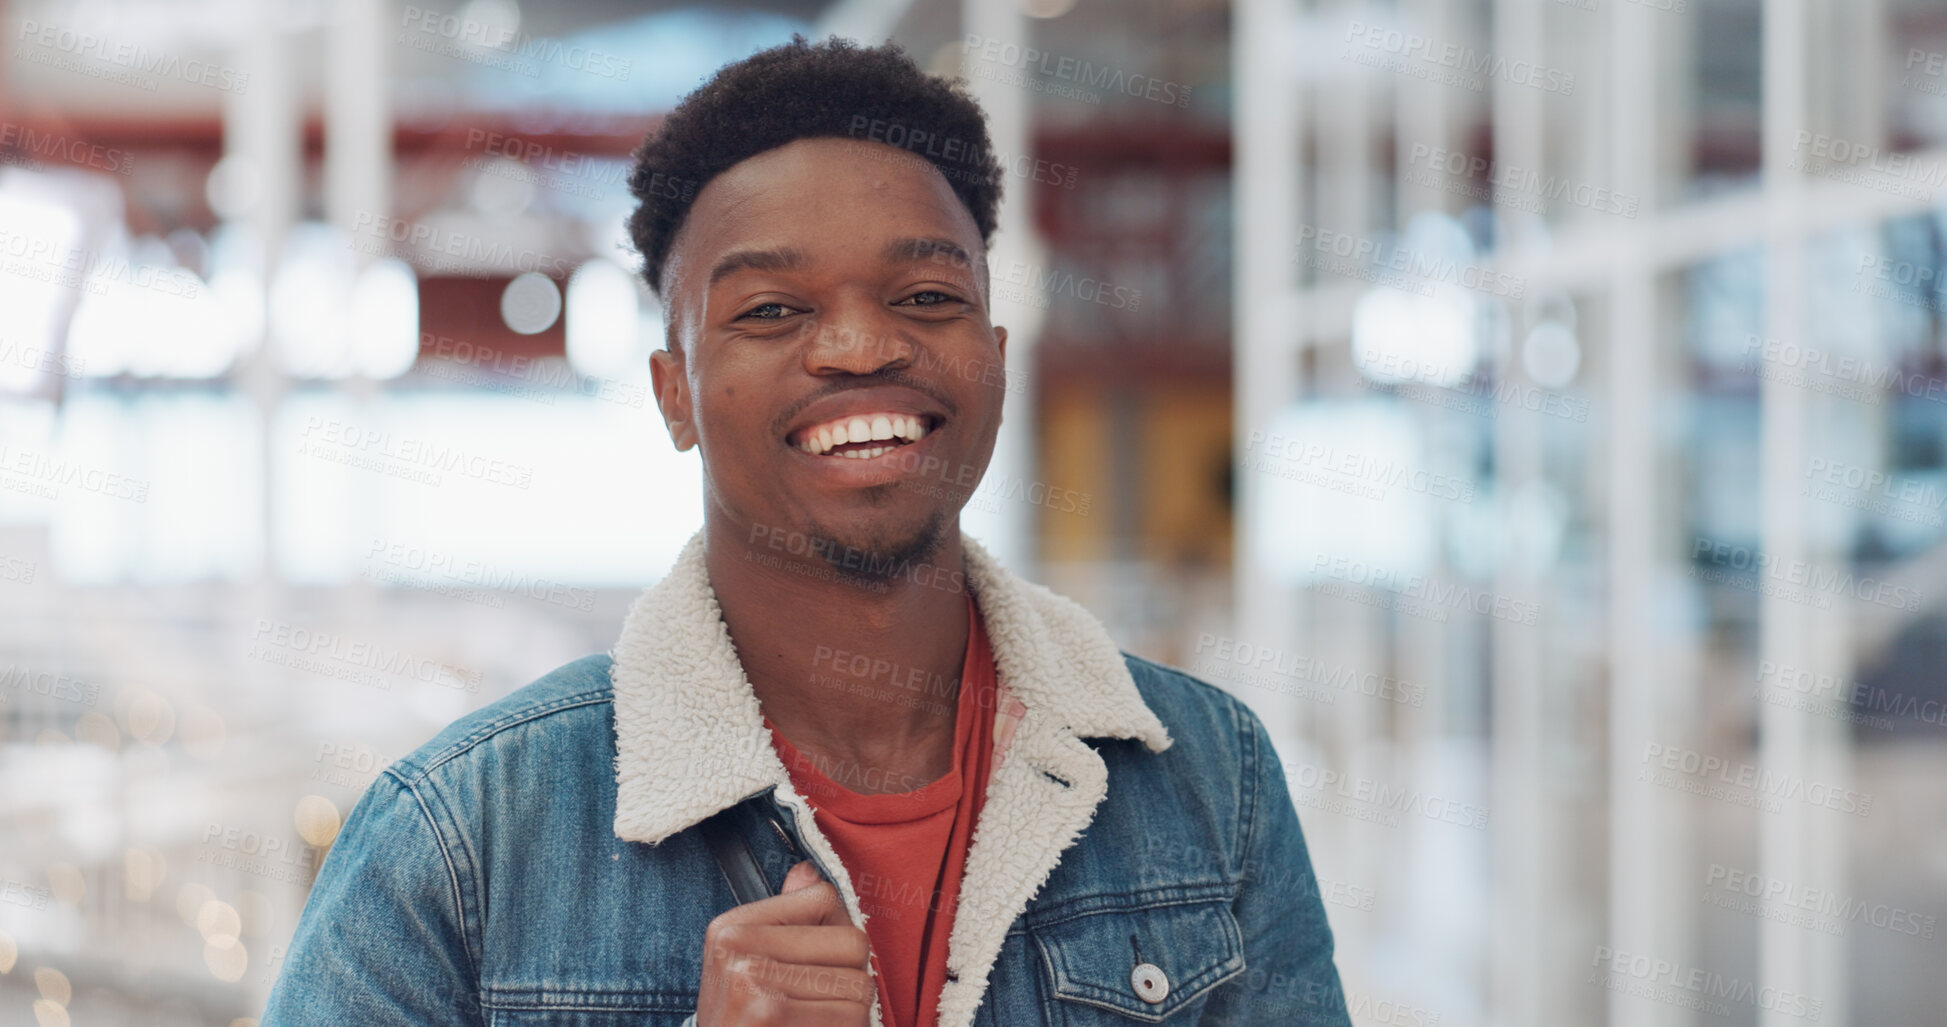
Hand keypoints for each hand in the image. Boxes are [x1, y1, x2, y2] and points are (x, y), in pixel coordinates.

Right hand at [695, 860, 874, 1025]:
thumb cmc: (744, 1024)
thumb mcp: (749, 968)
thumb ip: (785, 921)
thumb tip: (807, 872)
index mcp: (730, 926)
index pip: (824, 898)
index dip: (835, 934)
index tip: (813, 965)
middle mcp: (735, 947)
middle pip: (852, 941)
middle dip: (851, 978)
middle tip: (819, 1004)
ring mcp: (749, 981)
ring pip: (860, 985)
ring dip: (850, 1014)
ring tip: (815, 1023)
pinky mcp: (768, 1014)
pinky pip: (852, 1016)